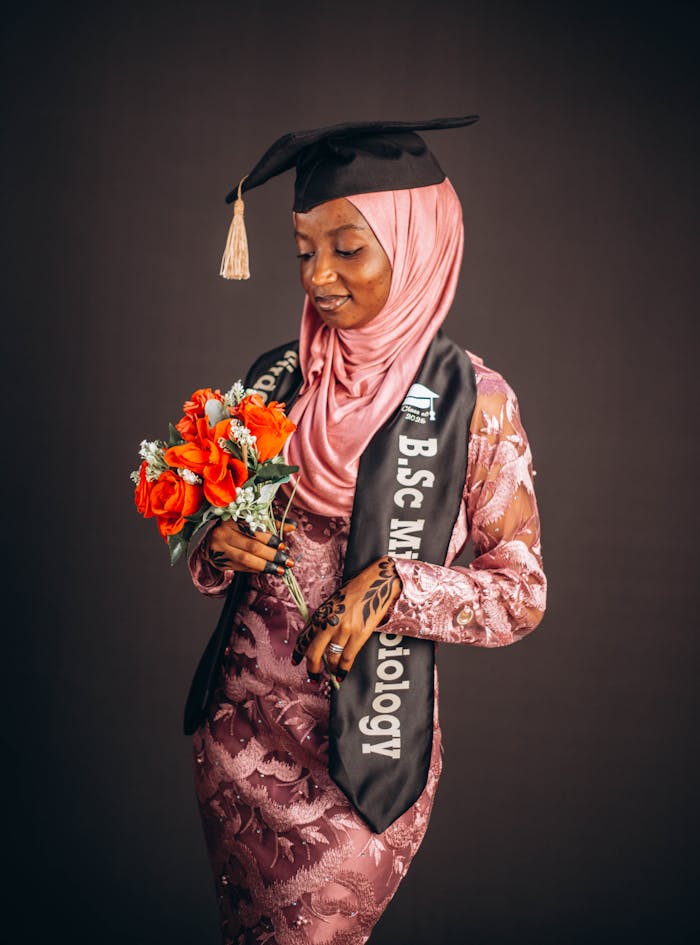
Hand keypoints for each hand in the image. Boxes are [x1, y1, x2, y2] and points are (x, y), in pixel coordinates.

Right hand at [202, 518, 296, 574]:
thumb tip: (293, 526)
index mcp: (232, 518)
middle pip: (251, 546)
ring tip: (279, 569)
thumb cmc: (235, 527)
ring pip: (246, 559)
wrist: (210, 539)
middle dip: (271, 555)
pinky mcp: (219, 561)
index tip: (283, 545)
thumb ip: (271, 523)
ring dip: (265, 566)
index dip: (270, 538)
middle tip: (287, 561)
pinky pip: (240, 567)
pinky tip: (266, 570)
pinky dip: (255, 569)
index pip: (254, 529)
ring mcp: (219, 549)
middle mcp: (223, 533)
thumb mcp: (250, 521)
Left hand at [292, 556, 400, 683]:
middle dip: (312, 669)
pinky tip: (341, 675)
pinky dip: (343, 669)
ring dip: (331, 669)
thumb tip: (317, 640)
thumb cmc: (354, 590)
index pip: (304, 637)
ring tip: (332, 673)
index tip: (295, 662)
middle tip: (313, 677)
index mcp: (321, 613)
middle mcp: (329, 622)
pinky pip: (348, 658)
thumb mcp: (333, 603)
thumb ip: (324, 619)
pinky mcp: (359, 634)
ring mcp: (344, 630)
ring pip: (332, 658)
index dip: (298, 652)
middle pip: (314, 653)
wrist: (376, 582)